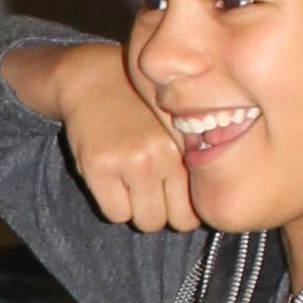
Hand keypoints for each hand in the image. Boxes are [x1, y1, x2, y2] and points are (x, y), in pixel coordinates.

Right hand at [24, 36, 199, 235]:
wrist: (93, 80)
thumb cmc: (138, 111)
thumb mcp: (173, 128)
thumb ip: (190, 162)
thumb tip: (209, 207)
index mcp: (187, 144)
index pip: (198, 208)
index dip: (183, 210)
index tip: (172, 198)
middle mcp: (164, 153)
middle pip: (175, 221)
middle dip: (162, 213)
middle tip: (148, 193)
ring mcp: (132, 160)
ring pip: (145, 222)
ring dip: (137, 211)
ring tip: (129, 185)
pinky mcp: (100, 166)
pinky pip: (116, 214)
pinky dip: (113, 206)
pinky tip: (110, 181)